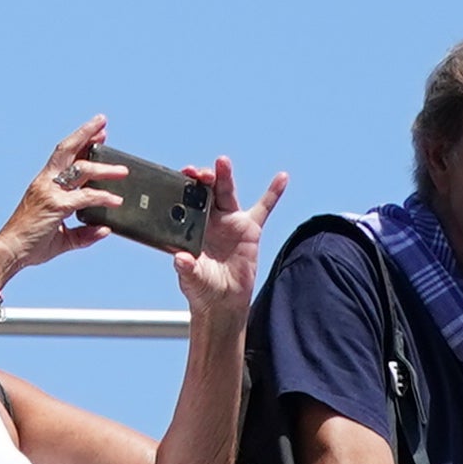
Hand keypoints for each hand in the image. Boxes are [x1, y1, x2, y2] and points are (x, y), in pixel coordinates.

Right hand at [0, 116, 132, 278]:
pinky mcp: (55, 206)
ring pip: (80, 169)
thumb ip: (84, 233)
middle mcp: (45, 183)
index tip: (98, 133)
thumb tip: (105, 229)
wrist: (9, 252)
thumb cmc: (29, 244)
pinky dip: (102, 197)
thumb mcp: (62, 238)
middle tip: (104, 125)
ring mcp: (50, 193)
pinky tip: (115, 200)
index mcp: (43, 184)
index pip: (63, 155)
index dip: (81, 141)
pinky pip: (85, 197)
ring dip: (104, 167)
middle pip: (67, 149)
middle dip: (86, 134)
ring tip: (123, 171)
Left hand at [171, 168, 287, 324]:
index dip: (183, 187)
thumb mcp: (192, 279)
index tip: (182, 178)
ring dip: (225, 176)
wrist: (222, 301)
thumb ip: (187, 269)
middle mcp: (209, 219)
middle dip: (203, 178)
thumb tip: (180, 259)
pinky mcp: (250, 230)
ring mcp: (230, 222)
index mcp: (191, 227)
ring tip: (222, 162)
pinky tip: (282, 178)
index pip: (185, 201)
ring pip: (227, 193)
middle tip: (201, 171)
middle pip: (206, 192)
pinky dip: (273, 193)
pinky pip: (264, 208)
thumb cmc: (201, 288)